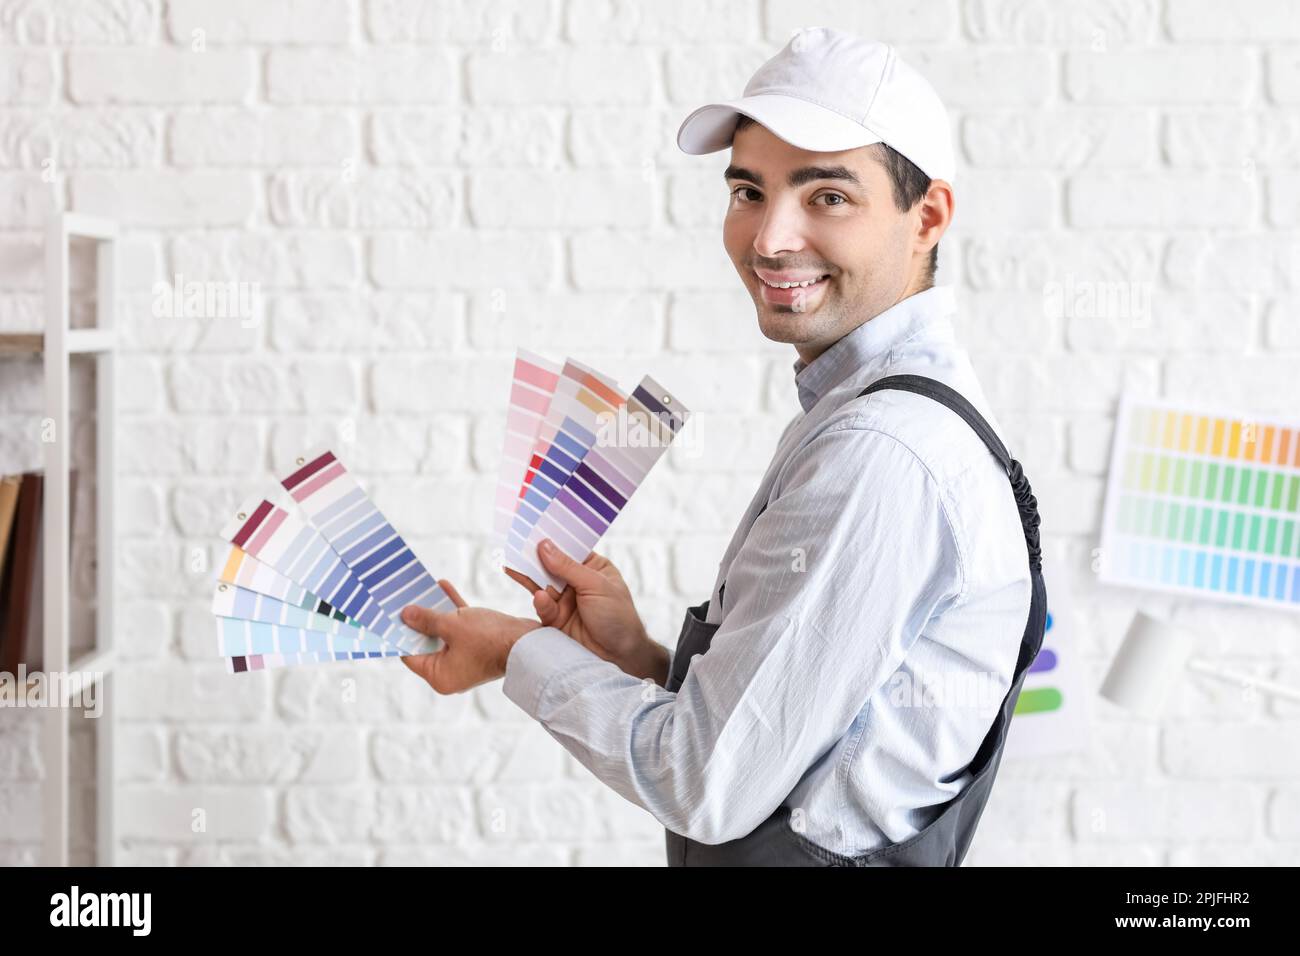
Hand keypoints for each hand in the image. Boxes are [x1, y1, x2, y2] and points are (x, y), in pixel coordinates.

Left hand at [399, 580, 540, 693]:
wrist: (530, 643)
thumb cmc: (491, 640)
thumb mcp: (453, 626)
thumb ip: (427, 620)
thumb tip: (405, 615)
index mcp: (440, 676)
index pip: (411, 654)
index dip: (401, 633)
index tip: (391, 614)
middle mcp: (450, 671)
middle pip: (427, 641)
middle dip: (419, 617)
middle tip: (404, 597)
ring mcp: (465, 658)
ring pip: (444, 631)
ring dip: (436, 609)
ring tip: (423, 588)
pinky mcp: (478, 646)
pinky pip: (459, 627)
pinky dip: (453, 610)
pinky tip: (443, 587)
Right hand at [504, 539, 668, 684]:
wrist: (620, 656)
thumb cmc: (618, 617)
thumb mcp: (596, 586)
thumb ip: (568, 567)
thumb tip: (544, 545)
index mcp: (592, 567)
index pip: (568, 549)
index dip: (552, 540)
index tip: (532, 528)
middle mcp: (576, 582)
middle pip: (550, 566)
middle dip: (533, 557)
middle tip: (513, 546)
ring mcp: (565, 601)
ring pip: (541, 585)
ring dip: (529, 577)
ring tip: (513, 565)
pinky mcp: (555, 620)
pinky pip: (542, 607)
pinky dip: (540, 603)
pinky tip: (541, 598)